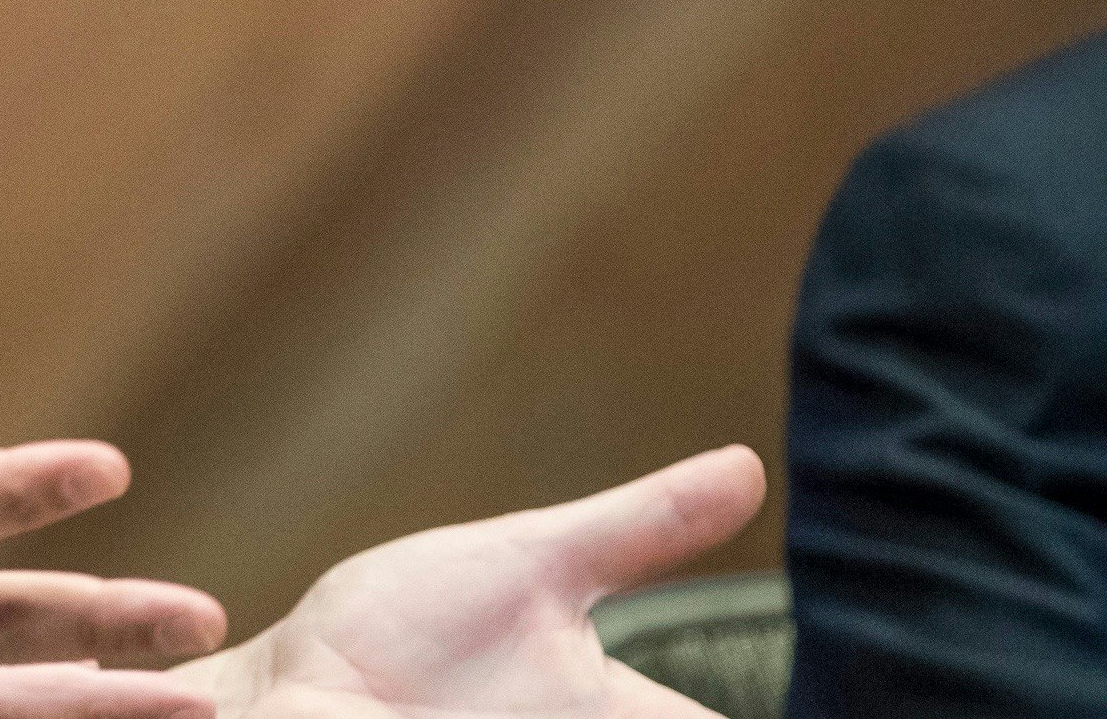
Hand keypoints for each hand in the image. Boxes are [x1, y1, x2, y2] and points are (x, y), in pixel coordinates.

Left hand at [174, 448, 765, 716]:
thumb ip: (638, 529)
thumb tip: (748, 466)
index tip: (874, 697)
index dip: (752, 718)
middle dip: (640, 715)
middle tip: (601, 700)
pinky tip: (396, 718)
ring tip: (459, 711)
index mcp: (611, 712)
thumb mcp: (530, 564)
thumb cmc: (406, 631)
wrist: (286, 692)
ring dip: (540, 713)